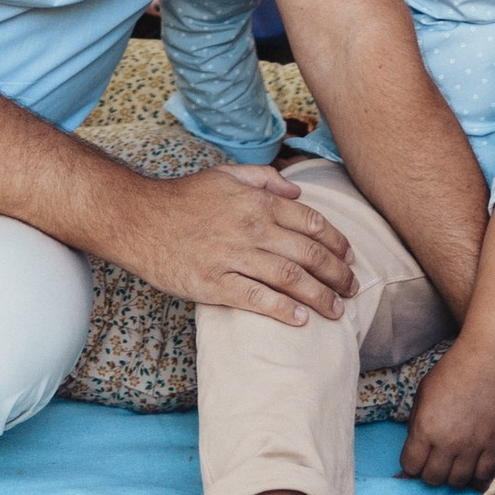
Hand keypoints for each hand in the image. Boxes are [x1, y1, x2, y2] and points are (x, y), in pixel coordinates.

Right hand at [119, 161, 360, 323]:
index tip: (349, 256)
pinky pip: (258, 299)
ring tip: (336, 310)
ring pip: (291, 279)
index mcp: (258, 202)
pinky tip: (301, 320)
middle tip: (353, 288)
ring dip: (320, 296)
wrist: (141, 220)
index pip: (312, 222)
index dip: (337, 242)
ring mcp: (235, 257)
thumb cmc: (185, 198)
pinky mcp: (216, 284)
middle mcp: (252, 228)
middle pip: (309, 254)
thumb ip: (265, 178)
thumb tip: (297, 192)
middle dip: (337, 273)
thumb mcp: (226, 174)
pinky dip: (283, 311)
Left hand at [400, 334, 494, 492]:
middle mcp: (448, 442)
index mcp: (426, 427)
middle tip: (434, 460)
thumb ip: (415, 427)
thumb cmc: (451, 373)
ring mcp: (473, 446)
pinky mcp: (494, 445)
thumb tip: (411, 454)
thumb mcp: (422, 395)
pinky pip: (483, 476)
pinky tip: (472, 466)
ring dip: (451, 475)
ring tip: (453, 462)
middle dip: (429, 471)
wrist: (487, 360)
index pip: (411, 466)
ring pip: (457, 482)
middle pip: (433, 478)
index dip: (411, 464)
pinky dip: (475, 476)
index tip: (416, 458)